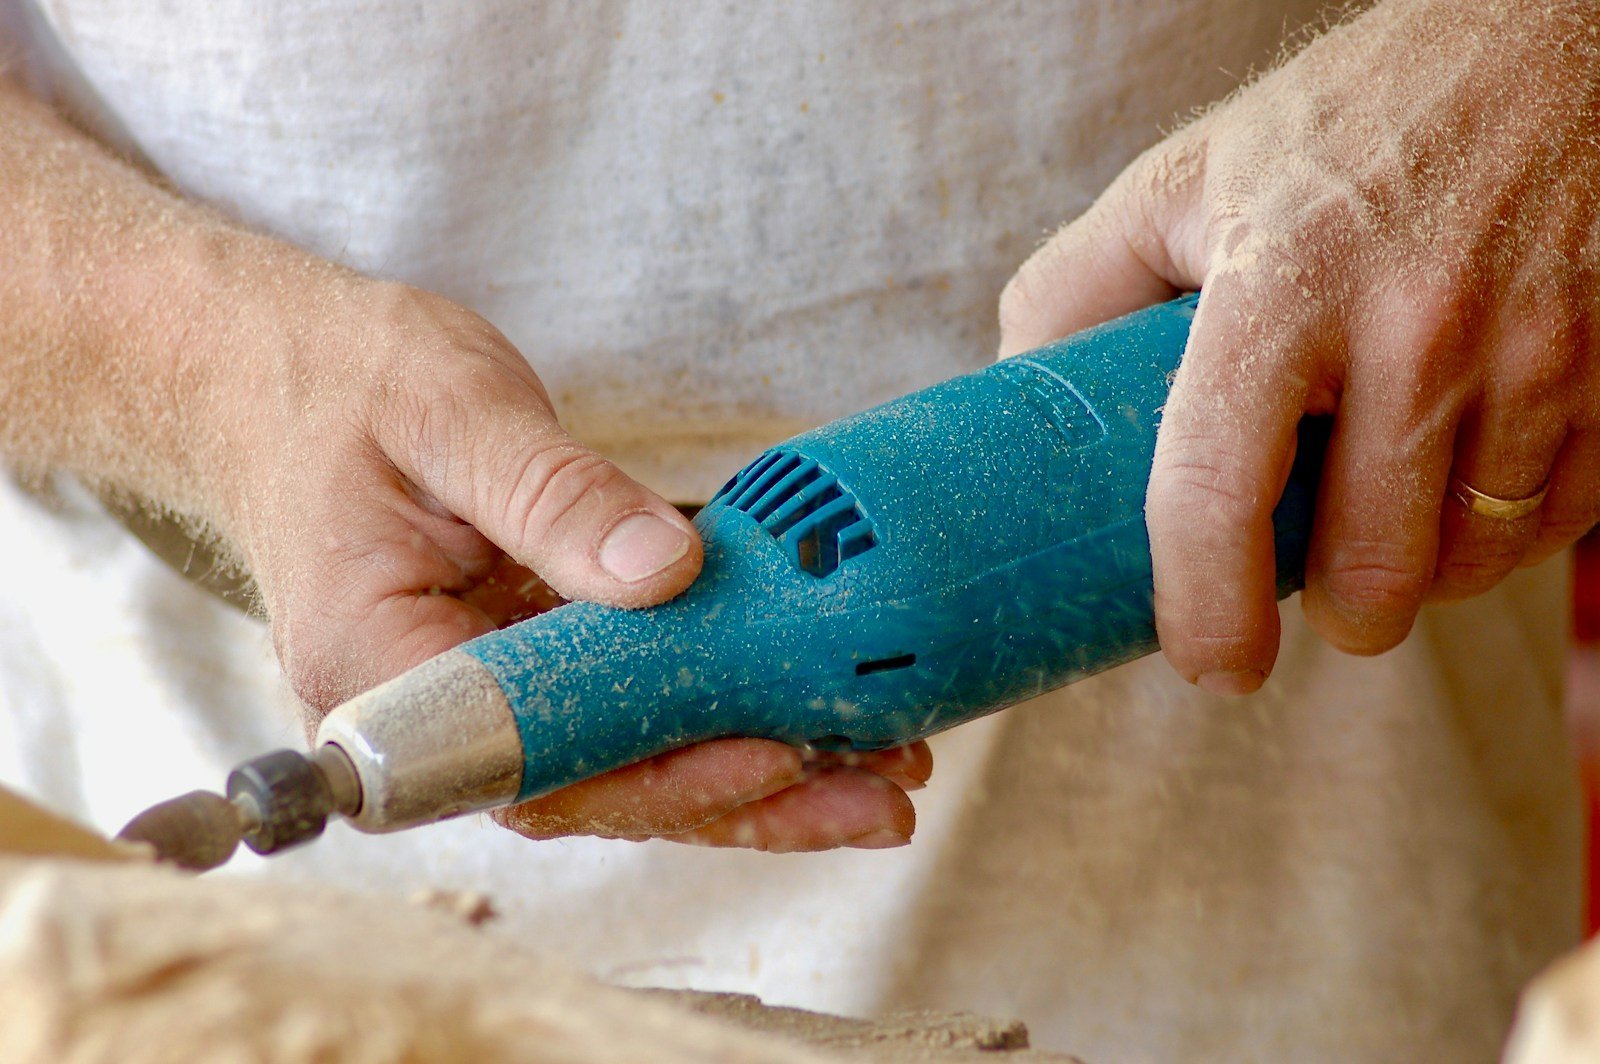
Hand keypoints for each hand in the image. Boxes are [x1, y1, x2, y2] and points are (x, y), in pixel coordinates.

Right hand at [204, 277, 929, 850]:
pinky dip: (718, 707)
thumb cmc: (338, 384)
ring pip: (626, 759)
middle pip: (600, 784)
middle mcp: (429, 705)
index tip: (771, 755)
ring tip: (884, 771)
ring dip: (754, 769)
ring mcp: (479, 688)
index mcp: (380, 664)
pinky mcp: (522, 657)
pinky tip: (817, 708)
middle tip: (883, 792)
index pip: (534, 758)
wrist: (273, 374)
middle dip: (745, 793)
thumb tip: (665, 572)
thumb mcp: (449, 411)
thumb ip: (552, 494)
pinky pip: (625, 703)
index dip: (660, 773)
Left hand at [998, 0, 1599, 692]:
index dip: (1206, 608)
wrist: (1526, 44)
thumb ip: (1075, 293)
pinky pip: (1556, 521)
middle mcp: (1415, 319)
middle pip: (1370, 568)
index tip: (1211, 662)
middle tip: (1305, 577)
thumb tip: (1012, 403)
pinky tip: (1459, 477)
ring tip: (1380, 511)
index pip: (1219, 487)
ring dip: (1417, 570)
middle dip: (1331, 608)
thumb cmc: (1333, 126)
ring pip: (1469, 562)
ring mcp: (1530, 345)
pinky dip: (1500, 531)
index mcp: (1279, 280)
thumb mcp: (1175, 183)